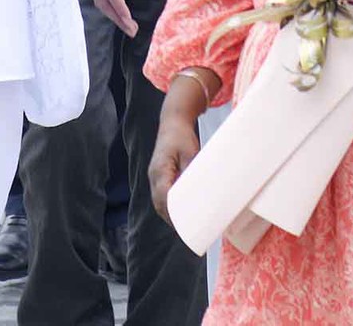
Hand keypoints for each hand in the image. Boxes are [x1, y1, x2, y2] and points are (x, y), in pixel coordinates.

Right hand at [149, 94, 204, 222]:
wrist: (173, 122)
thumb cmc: (182, 136)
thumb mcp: (191, 153)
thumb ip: (192, 172)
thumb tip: (198, 191)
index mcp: (160, 170)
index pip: (164, 197)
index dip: (173, 213)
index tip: (183, 225)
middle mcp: (154, 176)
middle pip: (160, 204)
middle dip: (171, 219)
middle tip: (187, 231)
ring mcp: (154, 176)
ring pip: (159, 201)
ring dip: (169, 214)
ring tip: (185, 226)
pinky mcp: (158, 176)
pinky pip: (161, 195)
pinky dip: (169, 205)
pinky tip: (180, 212)